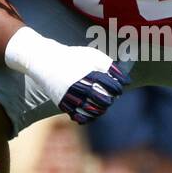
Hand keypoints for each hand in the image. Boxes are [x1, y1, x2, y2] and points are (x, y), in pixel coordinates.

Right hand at [13, 33, 129, 124]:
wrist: (46, 60)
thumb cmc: (73, 57)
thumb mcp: (92, 55)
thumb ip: (109, 65)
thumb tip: (125, 80)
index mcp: (90, 74)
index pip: (112, 87)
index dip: (118, 89)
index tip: (118, 89)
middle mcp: (81, 86)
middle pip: (104, 101)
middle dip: (110, 100)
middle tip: (109, 97)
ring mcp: (71, 97)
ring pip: (93, 111)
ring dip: (101, 110)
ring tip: (102, 105)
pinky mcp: (63, 104)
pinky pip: (80, 117)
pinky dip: (88, 117)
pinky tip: (92, 113)